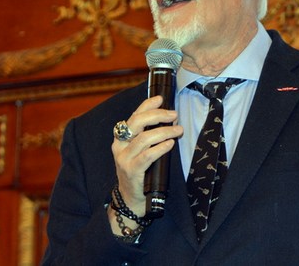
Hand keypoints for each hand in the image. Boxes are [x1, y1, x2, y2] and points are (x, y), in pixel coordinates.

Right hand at [111, 95, 181, 215]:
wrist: (131, 199)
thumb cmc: (141, 171)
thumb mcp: (142, 150)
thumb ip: (150, 135)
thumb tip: (170, 118)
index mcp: (121, 138)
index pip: (133, 115)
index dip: (147, 105)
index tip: (161, 98)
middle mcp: (119, 146)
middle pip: (136, 123)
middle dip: (157, 115)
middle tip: (174, 114)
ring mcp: (123, 159)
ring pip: (144, 138)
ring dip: (164, 132)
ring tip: (178, 130)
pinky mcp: (131, 171)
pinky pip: (147, 156)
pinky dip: (160, 148)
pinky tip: (170, 144)